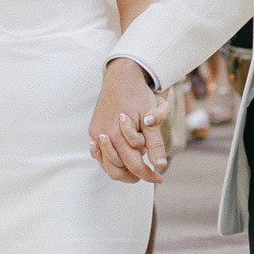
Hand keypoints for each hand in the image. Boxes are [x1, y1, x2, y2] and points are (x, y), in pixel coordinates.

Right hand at [89, 57, 169, 184]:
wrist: (121, 75)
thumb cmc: (139, 94)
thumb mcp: (152, 117)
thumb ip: (155, 143)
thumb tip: (160, 165)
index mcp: (118, 134)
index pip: (134, 165)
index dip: (148, 175)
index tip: (159, 178)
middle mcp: (103, 136)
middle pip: (117, 169)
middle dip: (135, 175)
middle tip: (151, 176)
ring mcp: (96, 133)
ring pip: (107, 164)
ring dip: (123, 169)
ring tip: (138, 165)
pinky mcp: (93, 130)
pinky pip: (100, 154)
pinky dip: (110, 160)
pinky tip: (121, 159)